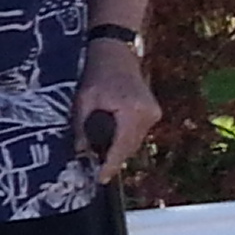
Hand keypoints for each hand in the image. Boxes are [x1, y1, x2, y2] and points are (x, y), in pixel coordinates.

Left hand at [73, 38, 161, 174]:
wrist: (117, 54)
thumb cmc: (98, 75)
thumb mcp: (84, 101)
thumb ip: (82, 128)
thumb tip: (81, 152)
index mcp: (132, 112)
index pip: (121, 147)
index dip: (110, 166)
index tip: (101, 180)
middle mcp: (147, 115)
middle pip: (130, 147)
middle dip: (113, 159)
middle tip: (97, 169)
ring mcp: (153, 113)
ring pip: (135, 142)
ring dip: (119, 150)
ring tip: (102, 156)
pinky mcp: (154, 112)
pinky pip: (138, 133)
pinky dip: (125, 139)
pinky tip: (113, 140)